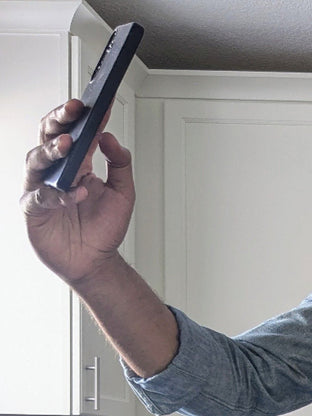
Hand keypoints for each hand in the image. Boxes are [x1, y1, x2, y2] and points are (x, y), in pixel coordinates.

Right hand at [21, 100, 134, 285]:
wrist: (95, 262)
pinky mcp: (33, 209)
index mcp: (77, 163)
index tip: (96, 102)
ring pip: (36, 159)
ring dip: (52, 150)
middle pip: (48, 136)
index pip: (75, 131)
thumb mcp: (123, 194)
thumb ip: (120, 164)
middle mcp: (56, 171)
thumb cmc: (104, 228)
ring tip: (68, 145)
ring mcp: (41, 187)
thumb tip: (110, 137)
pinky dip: (55, 193)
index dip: (83, 115)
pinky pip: (38, 196)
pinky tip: (74, 193)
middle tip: (73, 111)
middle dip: (59, 120)